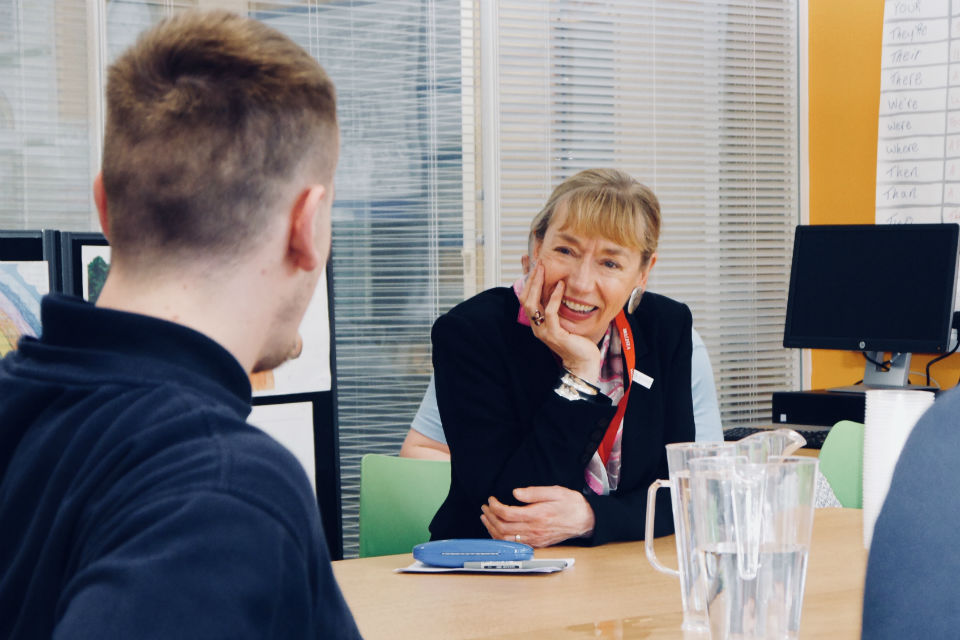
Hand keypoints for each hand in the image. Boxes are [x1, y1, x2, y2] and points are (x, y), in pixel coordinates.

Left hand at [479, 485, 594, 547]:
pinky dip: (501, 538)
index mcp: (537, 515)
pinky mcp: (537, 544)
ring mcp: (535, 539)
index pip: (507, 513)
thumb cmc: (571, 504)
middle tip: (485, 507)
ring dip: (492, 529)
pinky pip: (514, 544)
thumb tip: (515, 493)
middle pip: (503, 527)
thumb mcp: (555, 491)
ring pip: (506, 539)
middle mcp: (534, 530)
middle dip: (490, 517)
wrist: (586, 520)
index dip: (495, 506)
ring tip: (486, 518)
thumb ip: (533, 492)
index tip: (491, 499)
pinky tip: (497, 530)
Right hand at [519, 262, 601, 382]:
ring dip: (538, 284)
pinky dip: (554, 297)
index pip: (526, 298)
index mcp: (537, 323)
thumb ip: (558, 307)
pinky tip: (560, 286)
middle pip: (525, 298)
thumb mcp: (564, 320)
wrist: (583, 362)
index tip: (531, 263)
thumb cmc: (577, 342)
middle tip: (538, 263)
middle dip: (531, 279)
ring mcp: (543, 331)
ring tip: (544, 269)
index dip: (527, 280)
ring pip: (533, 304)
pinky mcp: (554, 334)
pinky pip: (550, 312)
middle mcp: (536, 327)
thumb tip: (559, 287)